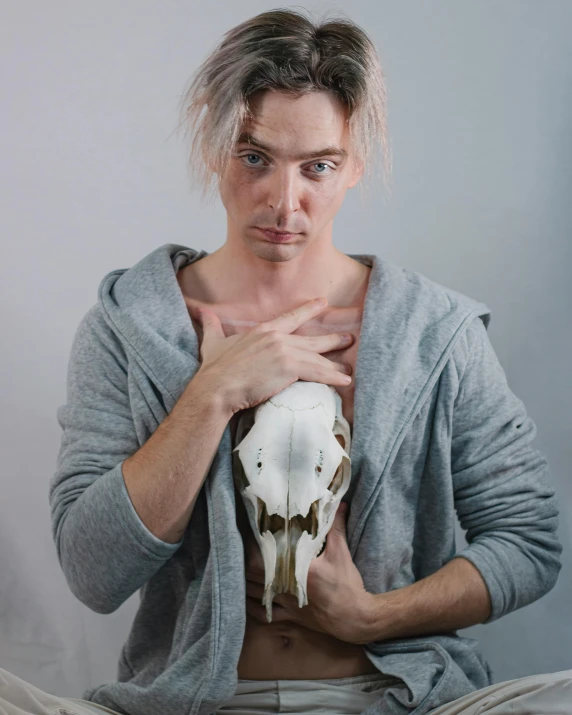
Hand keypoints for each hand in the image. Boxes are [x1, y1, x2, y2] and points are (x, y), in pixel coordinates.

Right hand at [190, 298, 353, 414]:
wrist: (216, 387)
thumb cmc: (214, 369)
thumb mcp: (212, 342)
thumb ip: (212, 325)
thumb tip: (202, 312)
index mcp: (263, 330)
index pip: (291, 317)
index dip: (309, 309)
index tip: (323, 303)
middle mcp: (277, 337)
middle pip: (311, 338)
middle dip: (331, 339)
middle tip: (347, 338)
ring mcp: (284, 351)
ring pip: (317, 356)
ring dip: (335, 363)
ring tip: (349, 366)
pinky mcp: (289, 368)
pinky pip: (318, 372)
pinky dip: (333, 377)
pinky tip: (345, 380)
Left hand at [244, 501, 371, 644]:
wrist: (355, 618)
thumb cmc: (347, 586)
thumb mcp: (341, 553)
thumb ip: (337, 527)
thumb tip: (340, 503)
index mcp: (297, 571)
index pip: (265, 557)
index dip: (253, 546)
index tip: (251, 532)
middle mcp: (287, 588)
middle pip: (253, 575)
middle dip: (245, 560)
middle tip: (243, 547)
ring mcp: (287, 604)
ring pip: (256, 594)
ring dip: (246, 581)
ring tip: (241, 567)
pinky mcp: (290, 616)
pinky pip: (265, 615)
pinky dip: (253, 606)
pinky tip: (248, 598)